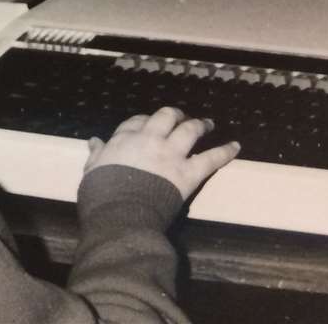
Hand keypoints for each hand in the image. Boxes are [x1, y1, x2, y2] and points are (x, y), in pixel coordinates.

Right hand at [84, 106, 240, 199]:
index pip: (137, 121)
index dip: (145, 121)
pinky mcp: (188, 172)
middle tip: (182, 117)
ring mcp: (171, 154)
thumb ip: (96, 153)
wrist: (120, 212)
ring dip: (200, 124)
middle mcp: (150, 139)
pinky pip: (210, 158)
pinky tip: (235, 145)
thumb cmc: (102, 191)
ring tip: (207, 123)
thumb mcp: (92, 168)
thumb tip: (94, 141)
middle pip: (166, 117)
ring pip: (189, 130)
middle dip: (175, 115)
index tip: (149, 124)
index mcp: (124, 138)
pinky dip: (224, 151)